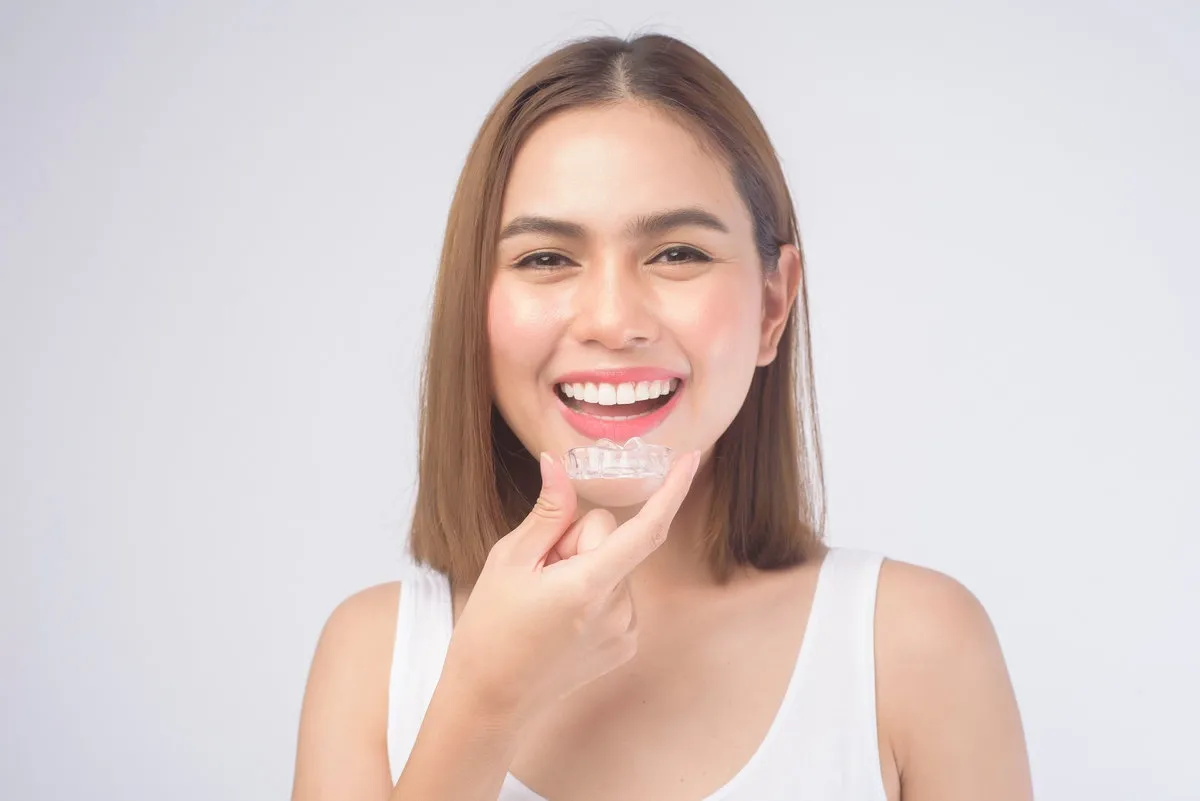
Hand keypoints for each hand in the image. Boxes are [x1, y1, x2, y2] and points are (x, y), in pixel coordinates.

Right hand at [442, 449, 700, 725]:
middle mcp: (618, 610)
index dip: (672, 490)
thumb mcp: (509, 561)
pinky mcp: (624, 645)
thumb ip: (547, 513)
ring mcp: (625, 631)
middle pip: (612, 539)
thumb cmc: (491, 629)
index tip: (690, 459)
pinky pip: (616, 593)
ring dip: (584, 569)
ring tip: (546, 601)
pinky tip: (561, 618)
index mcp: (589, 586)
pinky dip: (593, 593)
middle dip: (577, 540)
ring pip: (613, 566)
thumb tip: (558, 464)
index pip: (646, 530)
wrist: (490, 699)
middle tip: (539, 571)